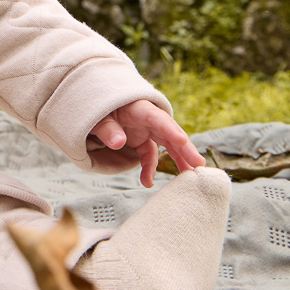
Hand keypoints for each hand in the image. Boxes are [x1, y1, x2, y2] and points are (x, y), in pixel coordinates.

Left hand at [86, 99, 203, 187]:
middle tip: (198, 164)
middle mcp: (147, 119)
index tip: (182, 140)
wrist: (91, 111)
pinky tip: (147, 182)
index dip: (170, 128)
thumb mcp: (96, 117)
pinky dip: (149, 169)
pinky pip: (150, 155)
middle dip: (184, 148)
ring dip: (177, 160)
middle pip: (169, 132)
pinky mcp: (141, 141)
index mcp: (138, 108)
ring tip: (188, 177)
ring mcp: (146, 130)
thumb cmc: (95, 110)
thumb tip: (118, 142)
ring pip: (166, 145)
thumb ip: (107, 129)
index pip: (157, 118)